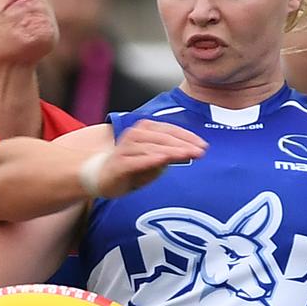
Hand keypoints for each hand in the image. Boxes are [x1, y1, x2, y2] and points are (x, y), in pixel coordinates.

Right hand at [92, 120, 206, 196]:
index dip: (188, 137)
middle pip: (163, 138)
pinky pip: (137, 160)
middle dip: (184, 144)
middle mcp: (135, 135)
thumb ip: (171, 153)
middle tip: (200, 152)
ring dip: (172, 151)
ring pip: (153, 148)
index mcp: (145, 129)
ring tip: (187, 155)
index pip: (170, 130)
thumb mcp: (156, 159)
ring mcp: (126, 148)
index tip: (204, 146)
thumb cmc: (133, 166)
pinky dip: (151, 159)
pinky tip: (163, 159)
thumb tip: (193, 151)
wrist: (102, 176)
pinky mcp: (119, 163)